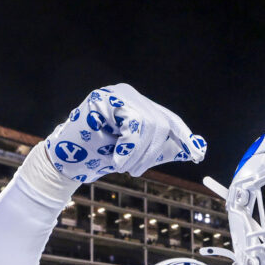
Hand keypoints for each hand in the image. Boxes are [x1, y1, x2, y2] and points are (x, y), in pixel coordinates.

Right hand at [46, 84, 205, 180]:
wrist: (66, 161)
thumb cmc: (99, 156)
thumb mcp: (138, 155)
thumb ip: (163, 150)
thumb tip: (198, 149)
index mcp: (140, 106)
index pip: (169, 119)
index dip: (184, 137)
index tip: (197, 155)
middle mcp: (130, 95)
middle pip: (161, 123)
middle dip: (151, 153)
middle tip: (135, 171)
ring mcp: (115, 94)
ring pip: (148, 124)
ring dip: (138, 153)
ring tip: (123, 166)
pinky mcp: (102, 99)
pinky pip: (132, 123)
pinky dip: (129, 147)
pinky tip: (118, 160)